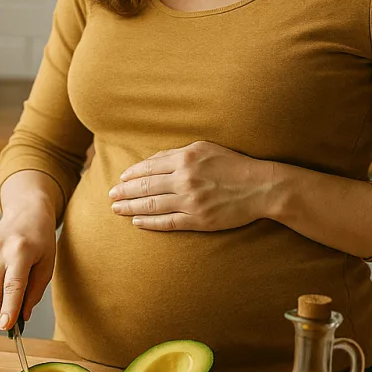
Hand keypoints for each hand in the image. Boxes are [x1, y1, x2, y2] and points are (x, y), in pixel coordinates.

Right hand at [0, 207, 56, 331]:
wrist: (26, 212)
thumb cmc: (40, 238)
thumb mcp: (47, 265)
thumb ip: (35, 292)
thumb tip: (21, 316)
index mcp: (20, 251)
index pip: (12, 286)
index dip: (8, 309)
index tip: (6, 326)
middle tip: (12, 319)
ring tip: (14, 283)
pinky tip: (4, 271)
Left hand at [109, 141, 279, 231]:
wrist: (261, 187)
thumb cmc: (233, 164)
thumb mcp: (205, 148)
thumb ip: (177, 154)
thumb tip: (151, 162)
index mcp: (186, 159)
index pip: (149, 167)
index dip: (131, 175)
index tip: (120, 180)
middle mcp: (186, 179)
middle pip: (146, 186)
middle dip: (124, 192)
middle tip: (110, 196)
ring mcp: (191, 201)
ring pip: (152, 205)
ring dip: (131, 208)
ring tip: (117, 209)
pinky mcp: (199, 219)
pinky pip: (167, 222)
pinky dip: (149, 223)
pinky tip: (137, 222)